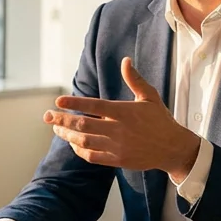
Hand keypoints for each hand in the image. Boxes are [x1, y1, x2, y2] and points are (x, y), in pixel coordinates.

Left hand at [44, 57, 200, 179]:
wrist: (173, 148)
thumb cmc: (160, 120)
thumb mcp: (150, 97)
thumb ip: (135, 80)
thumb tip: (125, 61)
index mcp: (124, 112)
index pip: (94, 106)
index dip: (74, 103)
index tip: (58, 101)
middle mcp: (118, 130)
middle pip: (82, 125)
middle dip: (61, 120)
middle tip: (47, 115)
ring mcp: (117, 146)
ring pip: (84, 141)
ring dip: (66, 135)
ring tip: (56, 128)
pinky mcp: (117, 160)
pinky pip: (92, 156)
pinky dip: (79, 150)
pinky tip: (72, 144)